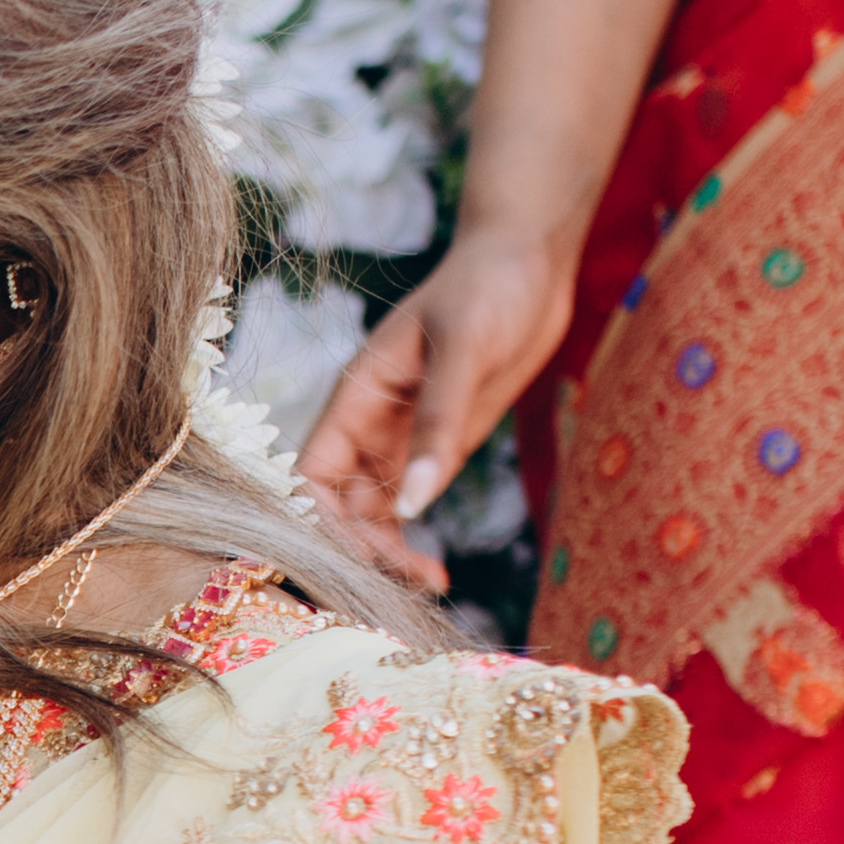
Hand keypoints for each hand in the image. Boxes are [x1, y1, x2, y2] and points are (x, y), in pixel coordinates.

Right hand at [292, 223, 577, 587]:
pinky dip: (413, 540)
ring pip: (372, 514)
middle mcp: (368, 424)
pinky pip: (409, 505)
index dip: (323, 521)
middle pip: (339, 505)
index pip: (312, 473)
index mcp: (355, 394)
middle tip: (410, 581)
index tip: (362, 556)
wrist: (531, 259)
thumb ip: (438, 425)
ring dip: (388, 553)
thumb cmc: (488, 285)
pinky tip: (436, 571)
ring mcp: (401, 438)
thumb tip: (412, 506)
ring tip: (428, 584)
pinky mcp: (438, 447)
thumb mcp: (464, 348)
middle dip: (363, 547)